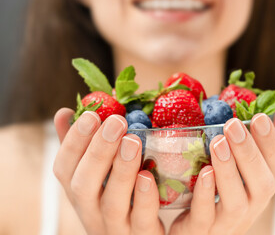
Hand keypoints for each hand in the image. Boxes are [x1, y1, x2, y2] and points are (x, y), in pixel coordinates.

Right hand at [53, 108, 163, 234]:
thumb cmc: (114, 196)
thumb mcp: (95, 174)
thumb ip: (81, 146)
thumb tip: (64, 113)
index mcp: (79, 193)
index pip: (64, 169)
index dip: (74, 141)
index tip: (91, 115)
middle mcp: (92, 212)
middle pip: (84, 186)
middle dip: (98, 151)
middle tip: (116, 123)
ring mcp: (116, 228)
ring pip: (113, 204)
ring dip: (121, 171)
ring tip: (133, 141)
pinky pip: (142, 221)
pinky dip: (144, 198)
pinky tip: (148, 175)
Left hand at [169, 114, 274, 234]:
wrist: (195, 230)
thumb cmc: (219, 197)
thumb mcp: (240, 174)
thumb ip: (254, 149)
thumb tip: (273, 117)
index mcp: (258, 191)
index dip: (271, 144)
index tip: (260, 117)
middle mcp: (249, 209)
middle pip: (261, 185)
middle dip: (249, 153)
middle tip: (233, 125)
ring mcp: (225, 223)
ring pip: (235, 203)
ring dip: (229, 171)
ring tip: (218, 143)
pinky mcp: (200, 229)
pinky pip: (204, 216)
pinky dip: (205, 193)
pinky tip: (204, 172)